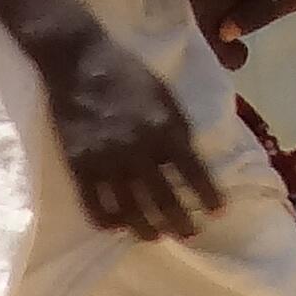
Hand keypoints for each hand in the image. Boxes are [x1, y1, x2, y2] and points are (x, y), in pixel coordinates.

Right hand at [37, 19, 219, 240]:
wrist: (78, 58)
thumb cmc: (126, 72)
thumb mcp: (163, 92)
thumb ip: (178, 125)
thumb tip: (192, 158)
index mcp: (163, 127)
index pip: (193, 172)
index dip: (208, 195)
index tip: (218, 212)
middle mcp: (138, 149)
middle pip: (165, 200)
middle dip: (181, 222)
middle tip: (189, 233)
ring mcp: (107, 161)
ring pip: (131, 211)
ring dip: (148, 230)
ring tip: (156, 236)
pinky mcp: (79, 166)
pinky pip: (96, 207)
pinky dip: (109, 222)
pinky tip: (118, 226)